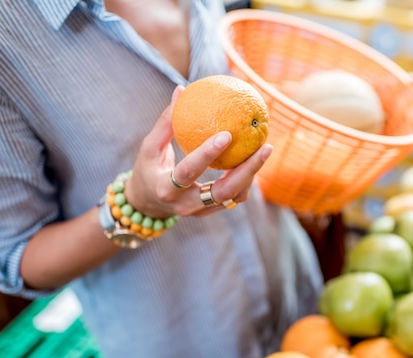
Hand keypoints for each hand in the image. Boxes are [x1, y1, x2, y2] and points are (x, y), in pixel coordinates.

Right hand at [125, 85, 272, 217]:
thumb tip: (182, 90)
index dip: (207, 153)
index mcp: (167, 188)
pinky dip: (246, 179)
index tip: (227, 133)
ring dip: (251, 174)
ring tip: (264, 149)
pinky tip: (254, 158)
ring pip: (234, 196)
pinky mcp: (211, 211)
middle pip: (223, 192)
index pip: (189, 171)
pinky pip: (234, 197)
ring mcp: (201, 211)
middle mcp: (186, 204)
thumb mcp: (149, 147)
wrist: (147, 205)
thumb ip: (166, 122)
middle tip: (265, 147)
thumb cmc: (148, 169)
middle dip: (247, 171)